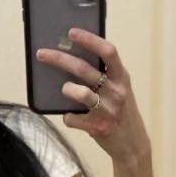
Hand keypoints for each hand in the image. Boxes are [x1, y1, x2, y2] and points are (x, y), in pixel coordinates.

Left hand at [36, 27, 150, 162]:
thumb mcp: (119, 89)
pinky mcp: (98, 128)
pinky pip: (73, 119)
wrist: (132, 144)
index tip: (72, 32)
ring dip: (68, 89)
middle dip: (60, 59)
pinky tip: (71, 116)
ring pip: (81, 94)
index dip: (89, 40)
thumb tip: (73, 58)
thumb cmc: (121, 112)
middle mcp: (117, 91)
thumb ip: (104, 75)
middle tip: (43, 54)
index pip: (108, 52)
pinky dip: (68, 117)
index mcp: (121, 77)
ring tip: (65, 89)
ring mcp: (108, 110)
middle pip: (85, 70)